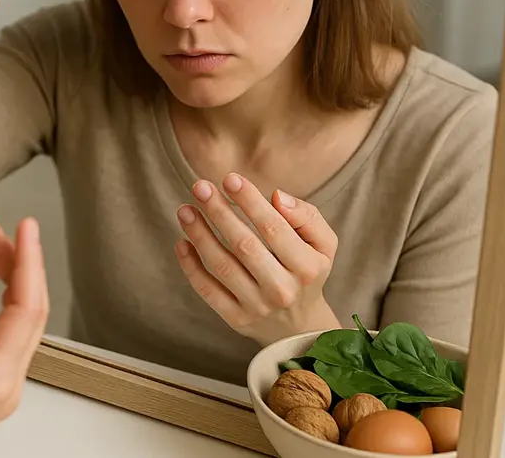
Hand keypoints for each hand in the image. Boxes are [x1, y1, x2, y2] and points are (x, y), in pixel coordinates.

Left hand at [174, 174, 340, 345]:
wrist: (299, 325)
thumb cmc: (307, 271)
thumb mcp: (322, 244)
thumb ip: (307, 216)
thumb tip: (277, 196)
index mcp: (307, 267)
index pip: (273, 228)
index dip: (249, 201)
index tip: (229, 179)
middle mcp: (282, 289)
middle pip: (243, 245)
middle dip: (218, 212)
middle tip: (198, 186)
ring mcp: (258, 307)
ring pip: (222, 266)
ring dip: (199, 234)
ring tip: (185, 210)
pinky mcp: (236, 319)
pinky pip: (207, 290)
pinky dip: (190, 266)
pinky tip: (182, 241)